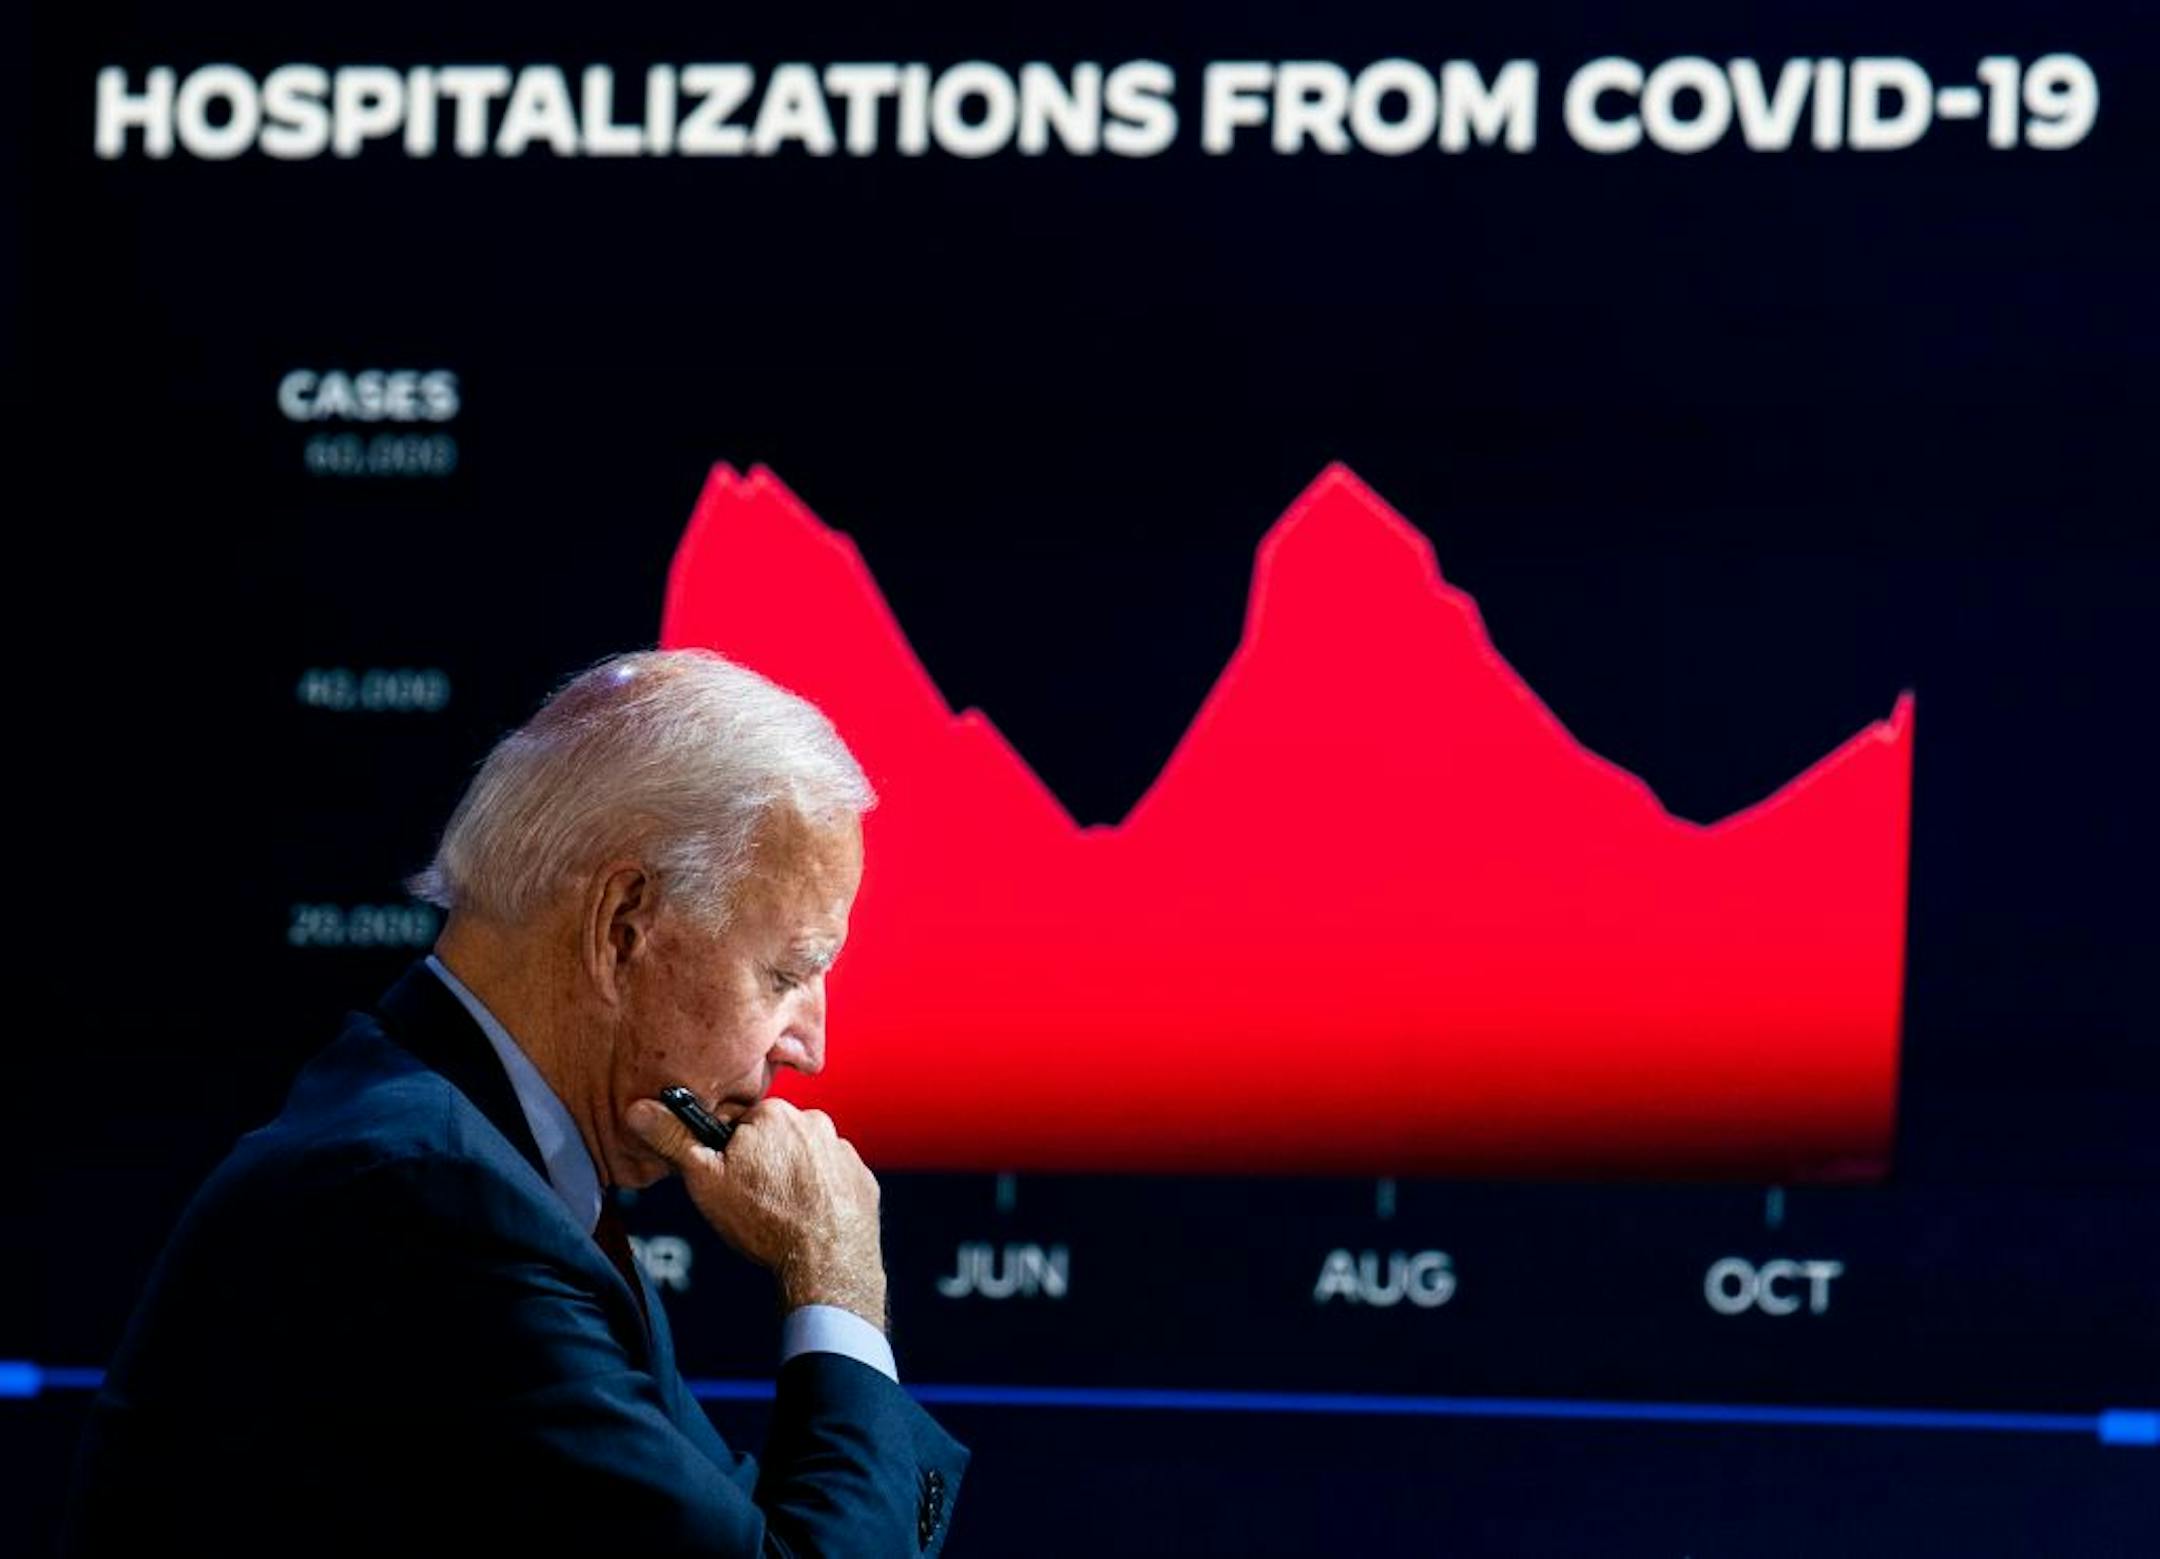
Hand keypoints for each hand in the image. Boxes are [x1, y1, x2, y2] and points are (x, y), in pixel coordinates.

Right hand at [626, 1096, 887, 1330]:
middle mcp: (815, 1123)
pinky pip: (835, 1182)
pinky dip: (822, 1196)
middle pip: (776, 1139)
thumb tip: (639, 1109)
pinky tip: (808, 1220)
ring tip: (781, 1214)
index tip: (729, 1178)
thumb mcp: (705, 1180)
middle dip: (763, 1163)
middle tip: (753, 1200)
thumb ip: (673, 1140)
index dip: (730, 1153)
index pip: (742, 1123)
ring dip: (794, 1179)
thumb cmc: (765, 1221)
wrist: (825, 1263)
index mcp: (775, 1114)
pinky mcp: (863, 1180)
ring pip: (807, 1160)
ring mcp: (844, 1152)